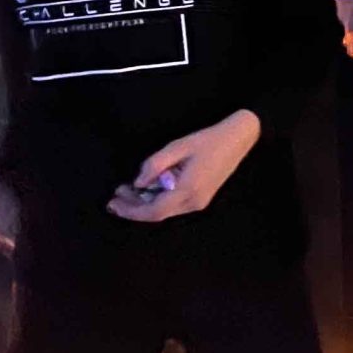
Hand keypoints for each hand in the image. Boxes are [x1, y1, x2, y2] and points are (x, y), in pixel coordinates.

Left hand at [107, 110, 259, 221]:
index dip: (131, 210)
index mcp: (188, 191)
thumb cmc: (208, 140)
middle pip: (157, 214)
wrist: (238, 139)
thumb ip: (155, 165)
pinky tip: (147, 189)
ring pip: (165, 210)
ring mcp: (198, 203)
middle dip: (134, 206)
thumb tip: (138, 182)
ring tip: (127, 189)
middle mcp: (193, 203)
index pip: (153, 211)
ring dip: (144, 203)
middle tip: (116, 194)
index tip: (113, 202)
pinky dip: (157, 199)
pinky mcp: (200, 198)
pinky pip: (173, 205)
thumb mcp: (178, 146)